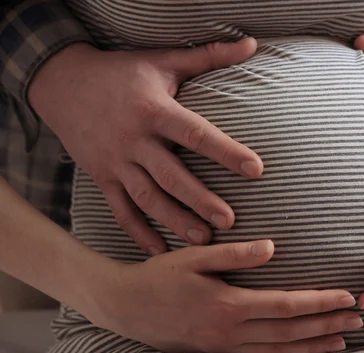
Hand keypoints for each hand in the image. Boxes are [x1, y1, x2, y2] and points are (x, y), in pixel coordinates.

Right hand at [28, 38, 262, 254]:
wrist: (62, 83)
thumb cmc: (122, 73)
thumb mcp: (163, 62)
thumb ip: (208, 56)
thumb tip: (252, 45)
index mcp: (154, 110)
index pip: (196, 133)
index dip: (226, 152)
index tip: (256, 169)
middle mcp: (134, 139)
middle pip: (171, 174)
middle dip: (200, 199)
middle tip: (230, 220)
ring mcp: (115, 162)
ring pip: (146, 198)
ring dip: (174, 221)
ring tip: (204, 242)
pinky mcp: (102, 177)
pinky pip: (120, 210)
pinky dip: (138, 232)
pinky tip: (160, 251)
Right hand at [86, 240, 361, 352]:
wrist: (128, 308)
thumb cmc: (159, 277)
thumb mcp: (194, 257)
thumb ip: (234, 253)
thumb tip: (271, 247)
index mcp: (229, 304)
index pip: (286, 306)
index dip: (319, 302)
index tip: (346, 297)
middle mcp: (233, 330)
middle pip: (291, 331)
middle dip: (327, 324)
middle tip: (359, 319)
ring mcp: (228, 344)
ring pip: (282, 348)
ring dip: (315, 344)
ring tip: (344, 339)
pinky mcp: (222, 349)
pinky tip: (308, 350)